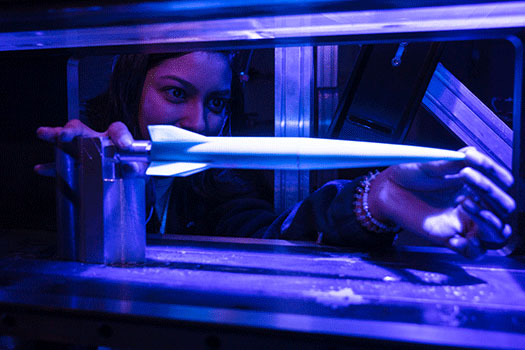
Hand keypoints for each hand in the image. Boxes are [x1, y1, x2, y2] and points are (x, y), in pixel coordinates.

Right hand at [35, 120, 136, 176]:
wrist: (129, 178)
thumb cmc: (134, 167)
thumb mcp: (141, 168)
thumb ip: (138, 167)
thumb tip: (129, 168)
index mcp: (114, 139)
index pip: (117, 130)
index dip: (121, 136)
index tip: (125, 145)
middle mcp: (96, 141)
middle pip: (80, 129)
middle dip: (70, 129)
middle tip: (63, 134)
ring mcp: (83, 153)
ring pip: (66, 140)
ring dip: (54, 136)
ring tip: (43, 133)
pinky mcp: (76, 167)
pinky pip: (61, 165)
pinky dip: (51, 167)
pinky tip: (41, 168)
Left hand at [368, 147, 514, 257]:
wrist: (387, 190)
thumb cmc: (409, 174)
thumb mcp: (430, 164)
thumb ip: (451, 162)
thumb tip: (471, 154)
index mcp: (475, 183)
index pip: (502, 181)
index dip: (492, 170)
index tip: (471, 159)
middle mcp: (475, 203)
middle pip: (505, 206)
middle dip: (491, 192)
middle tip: (467, 178)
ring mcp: (464, 222)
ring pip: (498, 231)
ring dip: (488, 218)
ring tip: (464, 203)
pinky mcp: (451, 238)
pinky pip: (474, 252)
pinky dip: (471, 247)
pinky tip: (456, 237)